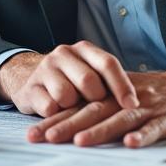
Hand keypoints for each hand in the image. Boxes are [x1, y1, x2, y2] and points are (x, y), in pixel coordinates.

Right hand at [0, 42, 138, 117]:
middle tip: (93, 107)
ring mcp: (45, 69)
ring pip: (66, 95)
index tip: (133, 105)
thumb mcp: (90, 74)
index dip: (122, 85)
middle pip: (88, 80)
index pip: (108, 63)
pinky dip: (56, 115)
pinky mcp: (30, 88)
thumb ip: (109, 82)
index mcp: (83, 49)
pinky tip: (55, 113)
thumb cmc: (71, 82)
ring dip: (72, 108)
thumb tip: (135, 104)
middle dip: (95, 99)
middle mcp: (63, 54)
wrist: (30, 80)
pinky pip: (49, 108)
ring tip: (70, 107)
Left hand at [27, 68, 165, 147]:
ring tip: (78, 142)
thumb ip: (99, 109)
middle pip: (92, 110)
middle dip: (66, 124)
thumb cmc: (156, 97)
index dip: (55, 118)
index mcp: (111, 94)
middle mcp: (125, 99)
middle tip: (42, 138)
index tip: (32, 134)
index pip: (78, 105)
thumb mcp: (123, 98)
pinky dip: (143, 135)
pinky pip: (156, 127)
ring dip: (99, 131)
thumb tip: (67, 128)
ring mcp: (148, 108)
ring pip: (120, 118)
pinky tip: (130, 144)